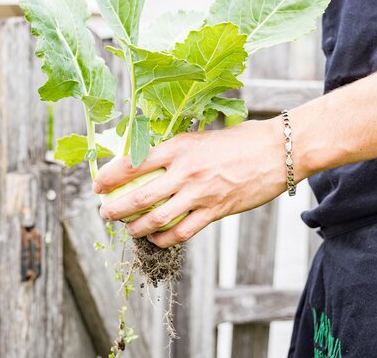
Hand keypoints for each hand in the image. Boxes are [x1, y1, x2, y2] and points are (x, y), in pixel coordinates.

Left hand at [93, 118, 292, 247]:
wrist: (279, 150)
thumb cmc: (239, 140)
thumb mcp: (200, 135)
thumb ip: (174, 148)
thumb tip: (144, 157)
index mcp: (178, 146)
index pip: (133, 162)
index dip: (110, 176)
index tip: (97, 185)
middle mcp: (185, 170)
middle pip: (139, 195)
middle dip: (115, 208)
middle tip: (104, 213)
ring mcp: (200, 193)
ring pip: (157, 217)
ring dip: (136, 227)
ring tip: (127, 229)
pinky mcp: (216, 210)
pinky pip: (182, 231)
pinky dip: (164, 239)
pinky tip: (156, 240)